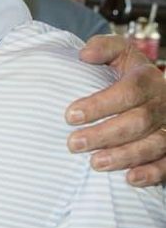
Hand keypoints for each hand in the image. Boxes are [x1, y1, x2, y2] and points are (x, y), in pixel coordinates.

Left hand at [69, 36, 165, 185]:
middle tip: (74, 144)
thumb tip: (84, 54)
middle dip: (105, 134)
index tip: (70, 115)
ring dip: (125, 156)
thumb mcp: (121, 55)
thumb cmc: (129, 76)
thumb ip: (104, 48)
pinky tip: (130, 179)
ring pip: (154, 144)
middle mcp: (163, 104)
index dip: (101, 104)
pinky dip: (151, 173)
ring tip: (96, 163)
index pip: (130, 90)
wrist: (155, 95)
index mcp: (149, 79)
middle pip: (139, 121)